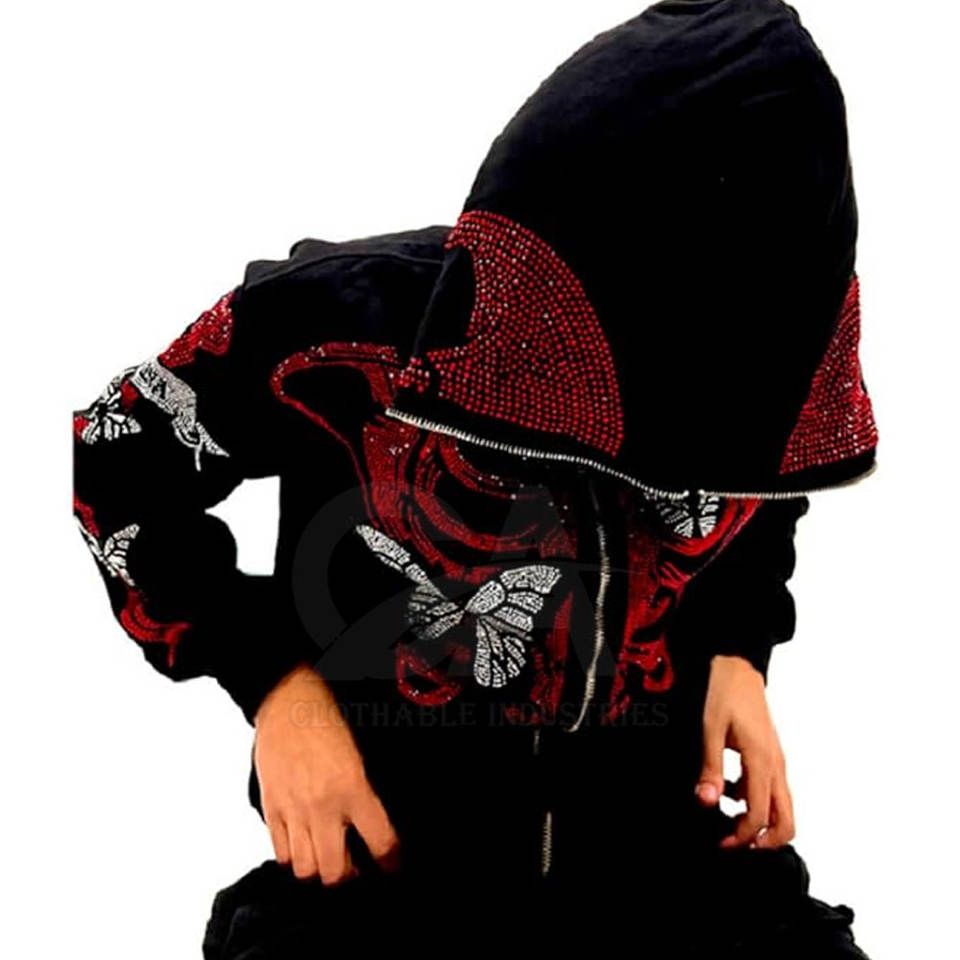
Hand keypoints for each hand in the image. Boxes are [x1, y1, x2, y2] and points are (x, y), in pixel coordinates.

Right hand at [253, 663, 400, 882]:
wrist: (287, 699)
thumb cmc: (327, 718)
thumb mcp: (360, 751)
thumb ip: (366, 789)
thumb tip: (377, 820)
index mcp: (353, 787)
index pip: (380, 841)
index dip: (390, 861)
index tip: (392, 866)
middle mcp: (322, 805)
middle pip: (336, 872)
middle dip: (350, 877)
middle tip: (357, 867)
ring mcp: (293, 809)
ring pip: (305, 870)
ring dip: (319, 870)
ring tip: (328, 860)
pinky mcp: (271, 808)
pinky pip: (280, 853)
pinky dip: (293, 859)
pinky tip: (303, 848)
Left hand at [695, 654, 794, 849]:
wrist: (738, 666)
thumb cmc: (725, 693)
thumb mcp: (710, 729)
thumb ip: (710, 767)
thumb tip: (706, 801)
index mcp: (762, 761)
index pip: (761, 815)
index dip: (743, 836)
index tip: (722, 843)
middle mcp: (776, 765)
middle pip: (787, 820)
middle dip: (765, 841)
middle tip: (736, 845)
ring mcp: (776, 761)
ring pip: (782, 807)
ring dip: (762, 822)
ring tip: (729, 823)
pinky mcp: (771, 755)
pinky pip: (771, 789)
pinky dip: (755, 801)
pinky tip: (729, 792)